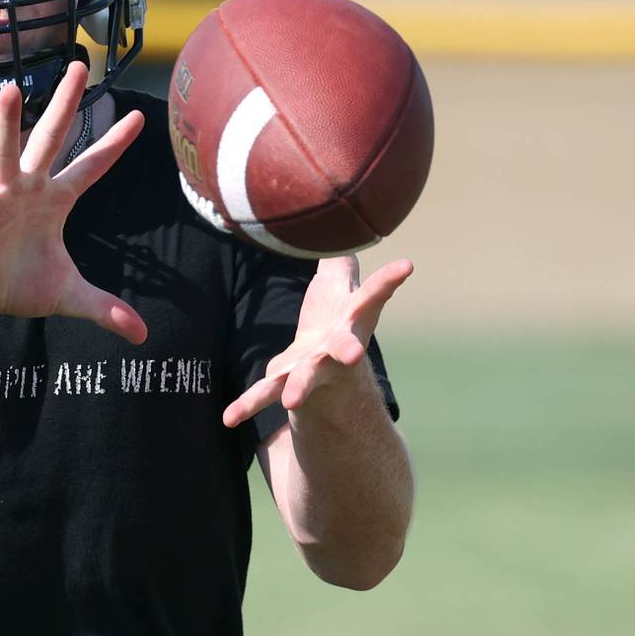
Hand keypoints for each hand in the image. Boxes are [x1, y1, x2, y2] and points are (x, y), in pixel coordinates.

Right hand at [0, 62, 147, 343]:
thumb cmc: (20, 285)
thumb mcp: (70, 297)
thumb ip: (106, 309)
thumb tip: (141, 334)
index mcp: (57, 200)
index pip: (93, 166)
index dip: (115, 144)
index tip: (140, 117)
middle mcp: (31, 188)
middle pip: (53, 138)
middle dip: (66, 103)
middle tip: (79, 66)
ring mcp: (2, 197)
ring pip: (9, 152)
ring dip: (10, 123)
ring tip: (13, 90)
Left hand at [222, 255, 411, 427]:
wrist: (331, 373)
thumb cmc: (336, 319)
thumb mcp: (339, 285)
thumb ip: (338, 256)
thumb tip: (341, 217)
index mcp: (352, 319)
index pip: (373, 296)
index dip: (390, 280)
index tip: (406, 265)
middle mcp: (338, 348)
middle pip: (347, 348)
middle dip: (349, 350)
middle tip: (353, 353)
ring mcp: (315, 370)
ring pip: (308, 378)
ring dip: (301, 388)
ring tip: (291, 400)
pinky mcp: (287, 384)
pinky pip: (264, 394)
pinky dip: (247, 405)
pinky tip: (228, 418)